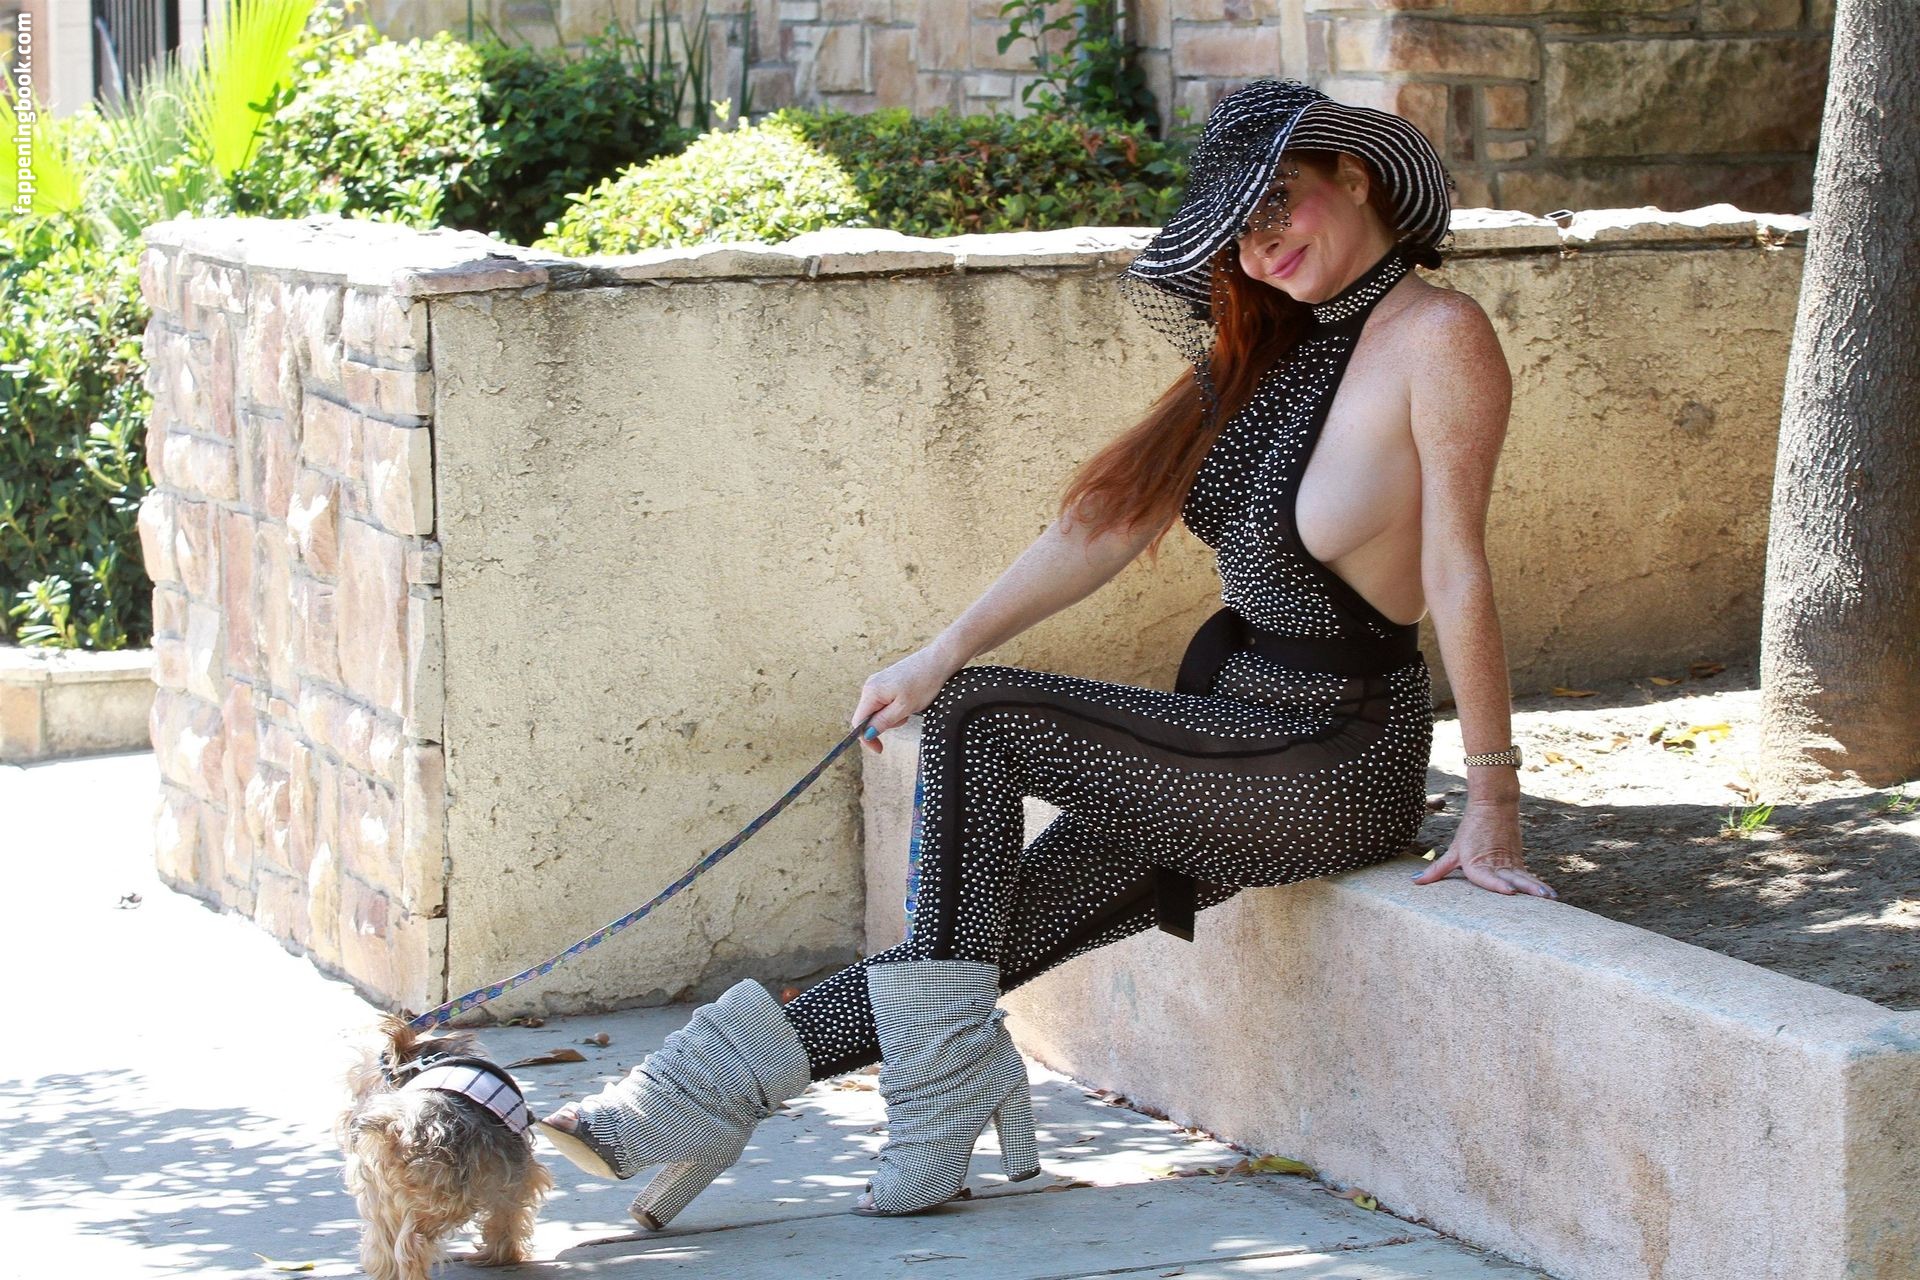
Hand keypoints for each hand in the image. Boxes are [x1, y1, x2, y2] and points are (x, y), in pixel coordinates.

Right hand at [849, 646, 959, 754]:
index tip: (879, 750)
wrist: (939, 660)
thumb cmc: (924, 682)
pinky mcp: (887, 681)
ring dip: (893, 716)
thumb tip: (867, 734)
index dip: (866, 739)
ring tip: (911, 706)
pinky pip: (886, 702)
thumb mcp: (904, 708)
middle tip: (906, 716)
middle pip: (868, 717)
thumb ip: (884, 722)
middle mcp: (870, 686)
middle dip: (885, 724)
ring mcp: (878, 682)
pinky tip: (910, 700)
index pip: (858, 722)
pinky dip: (896, 707)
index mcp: (871, 692)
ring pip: (879, 710)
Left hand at [1409, 801, 1557, 898]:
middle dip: (1525, 889)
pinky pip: (1529, 874)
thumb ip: (1436, 870)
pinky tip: (1550, 894)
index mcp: (1477, 863)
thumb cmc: (1470, 831)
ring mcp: (1509, 862)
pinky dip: (1539, 883)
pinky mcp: (1518, 860)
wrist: (1492, 805)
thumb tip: (1414, 882)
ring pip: (1524, 876)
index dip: (1497, 884)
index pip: (1487, 877)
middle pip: (1511, 878)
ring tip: (1549, 897)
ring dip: (1536, 887)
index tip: (1510, 891)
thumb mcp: (1453, 851)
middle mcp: (1494, 864)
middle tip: (1540, 898)